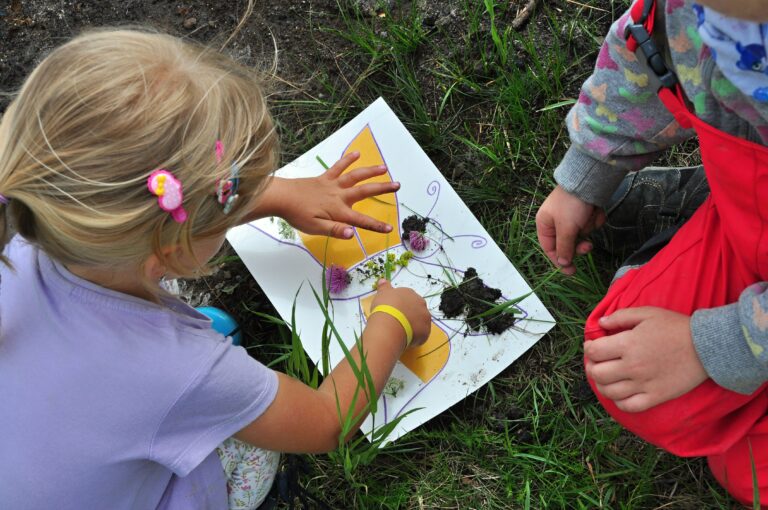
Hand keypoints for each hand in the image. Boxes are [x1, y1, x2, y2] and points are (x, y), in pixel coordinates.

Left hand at [275, 152, 398, 238]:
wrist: (281, 197)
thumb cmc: (297, 215)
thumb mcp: (315, 228)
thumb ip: (335, 230)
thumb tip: (352, 233)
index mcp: (338, 211)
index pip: (361, 220)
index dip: (376, 226)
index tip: (390, 229)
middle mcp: (339, 195)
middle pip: (365, 191)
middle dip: (382, 188)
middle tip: (397, 185)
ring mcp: (332, 184)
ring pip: (355, 176)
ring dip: (370, 171)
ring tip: (384, 168)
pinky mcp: (324, 178)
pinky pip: (338, 167)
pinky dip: (347, 160)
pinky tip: (357, 154)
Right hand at [370, 279, 430, 347]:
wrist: (390, 324)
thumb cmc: (385, 307)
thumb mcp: (381, 294)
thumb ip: (384, 287)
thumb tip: (383, 279)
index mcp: (410, 293)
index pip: (408, 298)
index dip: (400, 305)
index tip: (393, 311)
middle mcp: (421, 303)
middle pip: (416, 309)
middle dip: (409, 314)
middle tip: (397, 321)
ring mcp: (425, 318)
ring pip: (420, 322)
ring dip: (413, 325)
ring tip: (401, 331)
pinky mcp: (426, 332)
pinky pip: (421, 334)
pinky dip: (414, 337)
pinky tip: (405, 339)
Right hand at [535, 185, 604, 274]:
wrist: (589, 180)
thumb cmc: (572, 205)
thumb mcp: (566, 229)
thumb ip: (564, 248)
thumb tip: (562, 264)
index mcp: (544, 224)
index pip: (550, 249)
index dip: (560, 261)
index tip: (572, 271)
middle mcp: (555, 221)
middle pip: (567, 244)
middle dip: (579, 243)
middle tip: (588, 245)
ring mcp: (570, 216)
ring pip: (581, 234)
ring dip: (588, 228)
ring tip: (590, 217)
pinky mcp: (583, 212)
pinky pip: (589, 224)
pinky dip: (594, 219)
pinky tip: (595, 210)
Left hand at [585, 307, 707, 412]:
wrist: (707, 347)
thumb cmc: (675, 327)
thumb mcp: (647, 313)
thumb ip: (620, 316)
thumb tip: (600, 323)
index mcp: (628, 344)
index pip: (594, 352)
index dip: (589, 349)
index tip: (592, 346)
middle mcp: (632, 366)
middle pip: (597, 374)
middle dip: (592, 367)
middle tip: (597, 362)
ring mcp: (643, 384)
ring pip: (609, 392)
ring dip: (602, 384)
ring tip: (606, 377)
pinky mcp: (656, 396)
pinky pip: (629, 406)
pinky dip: (619, 401)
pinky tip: (621, 392)